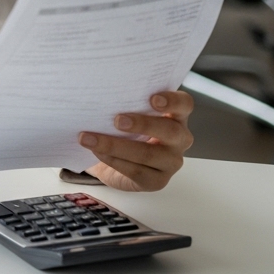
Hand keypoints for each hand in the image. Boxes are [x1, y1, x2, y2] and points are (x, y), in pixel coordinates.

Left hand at [79, 90, 194, 191]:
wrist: (112, 163)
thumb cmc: (122, 130)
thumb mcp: (125, 113)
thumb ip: (123, 103)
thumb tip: (98, 92)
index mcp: (175, 116)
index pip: (184, 104)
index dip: (173, 101)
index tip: (153, 98)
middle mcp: (179, 139)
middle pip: (170, 131)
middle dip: (143, 124)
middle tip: (117, 120)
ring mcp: (171, 162)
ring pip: (148, 154)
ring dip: (115, 145)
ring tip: (89, 139)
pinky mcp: (157, 181)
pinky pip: (136, 171)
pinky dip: (113, 160)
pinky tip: (96, 152)